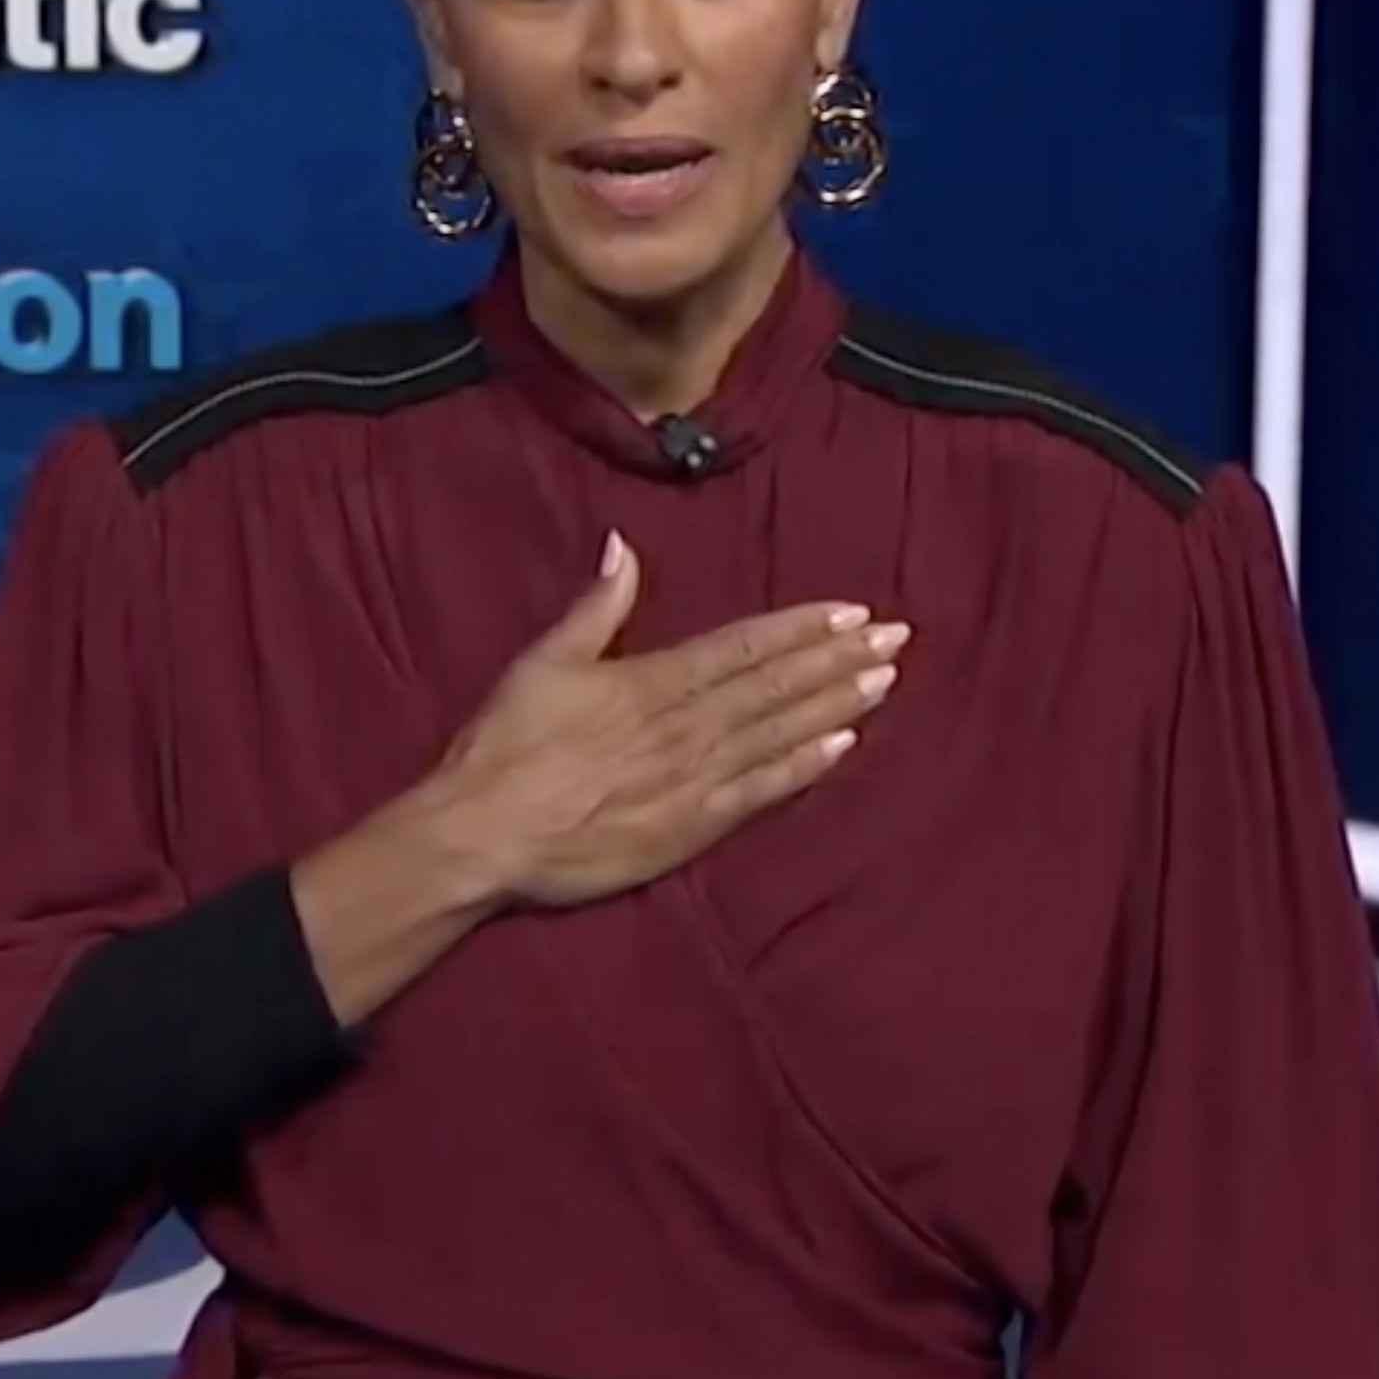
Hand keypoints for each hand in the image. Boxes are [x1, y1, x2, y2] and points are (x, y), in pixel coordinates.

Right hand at [420, 531, 906, 910]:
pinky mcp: (688, 828)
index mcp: (648, 681)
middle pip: (772, 686)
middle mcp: (682, 726)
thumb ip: (596, 607)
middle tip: (896, 639)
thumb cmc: (505, 747)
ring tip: (884, 681)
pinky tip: (841, 748)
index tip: (851, 612)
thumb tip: (624, 545)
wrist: (482, 833)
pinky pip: (758, 794)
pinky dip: (802, 768)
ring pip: (776, 733)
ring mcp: (691, 780)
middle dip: (836, 660)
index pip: (741, 647)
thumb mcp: (543, 662)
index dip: (799, 629)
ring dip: (833, 704)